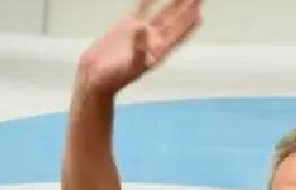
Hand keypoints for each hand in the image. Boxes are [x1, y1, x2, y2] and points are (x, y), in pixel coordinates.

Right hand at [76, 0, 202, 95]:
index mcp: (158, 51)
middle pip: (175, 20)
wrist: (95, 76)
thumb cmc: (114, 77)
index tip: (200, 10)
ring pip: (162, 12)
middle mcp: (154, 40)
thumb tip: (142, 27)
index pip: (178, 33)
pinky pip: (142, 9)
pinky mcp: (127, 26)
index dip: (189, 22)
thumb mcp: (129, 66)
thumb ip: (138, 47)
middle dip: (187, 8)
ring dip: (173, 2)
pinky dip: (148, 0)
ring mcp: (142, 32)